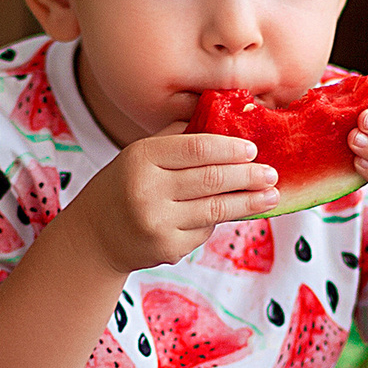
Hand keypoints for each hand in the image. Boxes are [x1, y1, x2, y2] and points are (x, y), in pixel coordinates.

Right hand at [70, 127, 279, 273]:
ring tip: (272, 196)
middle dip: (247, 176)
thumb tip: (225, 119)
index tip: (252, 149)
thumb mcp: (141, 155)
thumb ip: (177, 138)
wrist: (95, 235)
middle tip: (271, 173)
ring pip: (215, 208)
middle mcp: (146, 190)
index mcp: (141, 158)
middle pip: (211, 179)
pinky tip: (230, 212)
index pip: (196, 148)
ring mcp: (157, 222)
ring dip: (249, 202)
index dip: (229, 148)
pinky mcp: (166, 248)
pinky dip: (218, 220)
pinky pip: (205, 231)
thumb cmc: (126, 186)